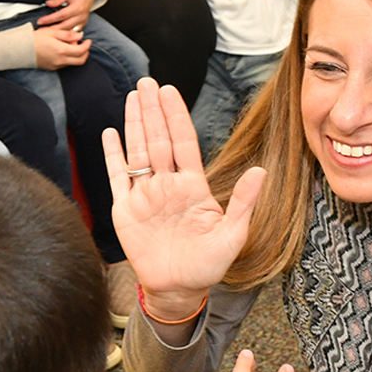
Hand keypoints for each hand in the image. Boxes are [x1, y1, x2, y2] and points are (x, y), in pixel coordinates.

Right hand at [33, 26, 90, 69]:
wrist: (20, 49)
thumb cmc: (35, 38)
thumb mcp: (52, 32)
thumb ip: (68, 34)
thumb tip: (80, 35)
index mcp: (62, 50)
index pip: (81, 51)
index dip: (87, 46)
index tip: (88, 40)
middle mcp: (61, 60)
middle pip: (81, 60)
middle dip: (85, 53)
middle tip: (84, 45)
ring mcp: (57, 66)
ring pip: (74, 63)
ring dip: (77, 56)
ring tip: (72, 45)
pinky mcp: (53, 68)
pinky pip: (66, 65)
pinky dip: (70, 58)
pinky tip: (65, 50)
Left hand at [38, 0, 96, 30]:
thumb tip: (48, 4)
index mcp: (77, 7)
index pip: (61, 15)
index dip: (50, 19)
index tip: (40, 21)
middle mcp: (81, 16)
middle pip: (65, 26)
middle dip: (52, 29)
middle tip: (41, 30)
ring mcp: (83, 21)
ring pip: (70, 31)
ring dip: (59, 33)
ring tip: (48, 33)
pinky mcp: (83, 24)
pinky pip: (74, 32)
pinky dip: (67, 35)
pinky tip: (59, 35)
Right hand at [102, 77, 265, 319]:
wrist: (179, 289)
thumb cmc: (209, 264)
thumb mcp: (233, 234)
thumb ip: (244, 202)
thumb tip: (261, 171)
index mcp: (193, 186)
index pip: (183, 142)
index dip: (176, 116)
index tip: (170, 91)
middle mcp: (168, 185)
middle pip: (158, 140)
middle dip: (152, 111)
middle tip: (147, 83)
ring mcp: (146, 196)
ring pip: (137, 152)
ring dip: (134, 124)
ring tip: (131, 97)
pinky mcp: (125, 211)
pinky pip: (117, 178)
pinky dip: (112, 156)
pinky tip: (110, 133)